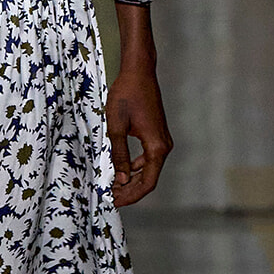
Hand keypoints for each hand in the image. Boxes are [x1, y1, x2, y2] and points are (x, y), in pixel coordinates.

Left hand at [107, 61, 171, 206]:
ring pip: (148, 169)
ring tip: (112, 186)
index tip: (114, 201)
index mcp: (156, 146)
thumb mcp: (116, 127)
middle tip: (110, 197)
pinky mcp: (156, 135)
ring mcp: (162, 140)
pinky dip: (134, 167)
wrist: (139, 72)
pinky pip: (148, 158)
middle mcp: (163, 146)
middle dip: (130, 191)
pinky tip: (119, 170)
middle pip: (149, 179)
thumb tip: (120, 180)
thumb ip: (118, 155)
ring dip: (131, 180)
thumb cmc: (126, 95)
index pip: (147, 182)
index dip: (131, 196)